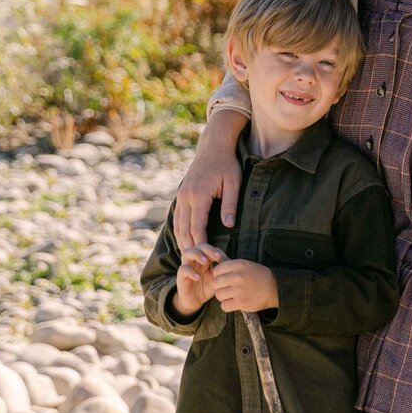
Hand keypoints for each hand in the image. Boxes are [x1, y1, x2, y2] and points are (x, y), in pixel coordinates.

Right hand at [172, 245, 223, 316]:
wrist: (195, 301)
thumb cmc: (207, 287)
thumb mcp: (217, 278)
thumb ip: (223, 270)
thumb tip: (232, 262)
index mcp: (204, 258)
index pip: (209, 247)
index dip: (216, 251)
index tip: (224, 259)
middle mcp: (195, 260)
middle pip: (199, 246)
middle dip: (208, 249)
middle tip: (217, 257)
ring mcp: (187, 266)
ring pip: (187, 252)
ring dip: (197, 254)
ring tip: (205, 262)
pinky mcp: (181, 276)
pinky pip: (183, 269)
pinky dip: (190, 271)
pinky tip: (198, 277)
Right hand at [174, 109, 245, 249]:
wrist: (213, 146)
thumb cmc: (227, 164)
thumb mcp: (233, 183)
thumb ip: (230, 205)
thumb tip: (229, 226)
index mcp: (198, 196)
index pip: (197, 227)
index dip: (200, 245)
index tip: (206, 259)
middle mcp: (186, 197)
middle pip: (184, 230)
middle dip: (189, 249)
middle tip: (196, 266)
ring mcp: (181, 195)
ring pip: (178, 225)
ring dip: (182, 242)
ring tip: (189, 259)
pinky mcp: (181, 194)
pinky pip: (178, 218)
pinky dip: (180, 232)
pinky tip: (185, 242)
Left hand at [212, 258, 278, 313]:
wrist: (275, 288)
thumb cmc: (259, 276)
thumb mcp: (247, 265)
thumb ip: (232, 265)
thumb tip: (215, 261)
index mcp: (239, 265)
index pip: (217, 270)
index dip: (218, 275)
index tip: (223, 279)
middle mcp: (238, 276)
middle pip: (216, 283)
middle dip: (219, 287)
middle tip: (226, 288)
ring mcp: (239, 290)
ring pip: (219, 295)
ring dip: (223, 297)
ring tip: (231, 296)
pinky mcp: (241, 302)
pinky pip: (224, 306)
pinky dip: (227, 306)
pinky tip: (234, 303)